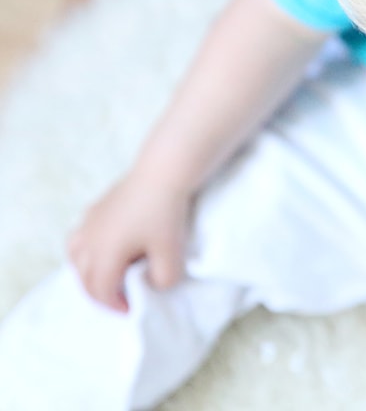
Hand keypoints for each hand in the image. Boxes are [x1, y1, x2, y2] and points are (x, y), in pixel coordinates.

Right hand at [67, 173, 193, 312]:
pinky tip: (107, 248)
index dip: (115, 305)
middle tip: (121, 299)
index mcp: (103, 254)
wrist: (163, 174)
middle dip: (100, 293)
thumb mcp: (172, 254)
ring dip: (88, 272)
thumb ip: (163, 279)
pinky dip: (87, 251)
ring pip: (75, 256)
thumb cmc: (166, 215)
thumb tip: (152, 285)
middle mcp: (88, 239)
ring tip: (110, 276)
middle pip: (83, 277)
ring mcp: (88, 222)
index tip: (132, 309)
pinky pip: (81, 237)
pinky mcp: (95, 208)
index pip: (100, 291)